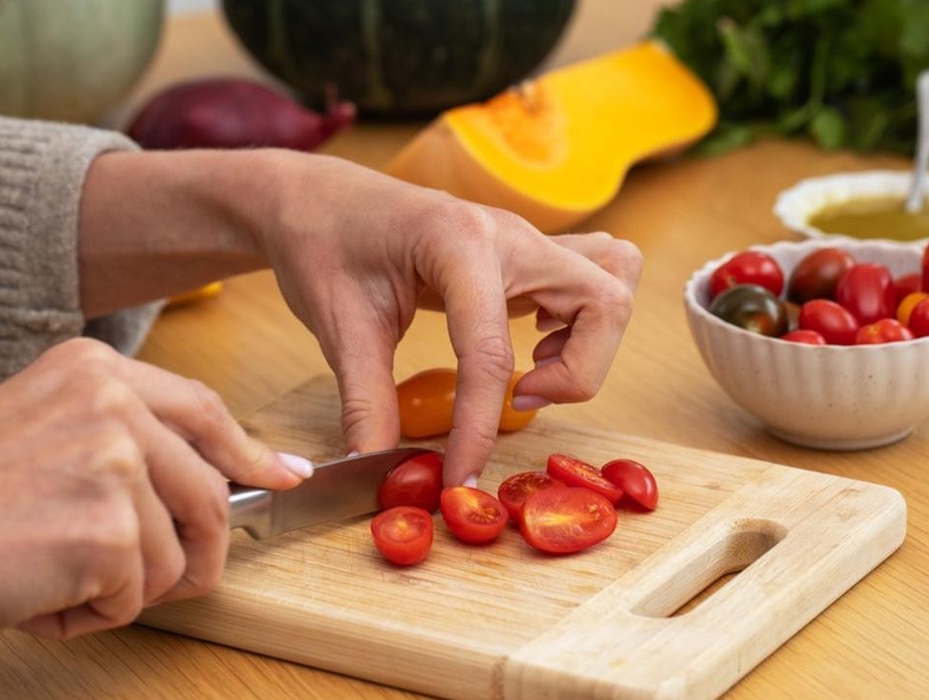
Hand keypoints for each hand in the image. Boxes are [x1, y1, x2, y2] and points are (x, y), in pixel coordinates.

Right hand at [0, 339, 308, 653]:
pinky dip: (98, 613)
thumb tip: (217, 474)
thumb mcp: (39, 432)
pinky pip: (142, 591)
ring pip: (180, 550)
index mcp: (93, 369)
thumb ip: (123, 439)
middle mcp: (111, 400)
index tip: (283, 475)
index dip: (249, 452)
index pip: (203, 410)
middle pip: (210, 490)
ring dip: (132, 587)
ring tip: (62, 581)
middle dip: (201, 550)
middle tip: (178, 581)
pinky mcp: (110, 526)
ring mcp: (115, 459)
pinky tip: (45, 596)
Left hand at [77, 149, 639, 486]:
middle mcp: (506, 234)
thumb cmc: (323, 243)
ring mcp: (522, 238)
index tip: (461, 475)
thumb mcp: (338, 325)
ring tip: (532, 368)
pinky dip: (581, 321)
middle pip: (603, 300)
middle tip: (520, 398)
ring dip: (590, 340)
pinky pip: (591, 277)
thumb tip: (380, 468)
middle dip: (579, 370)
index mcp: (456, 242)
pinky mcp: (523, 252)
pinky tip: (531, 344)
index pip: (491, 349)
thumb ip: (366, 400)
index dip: (480, 426)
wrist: (315, 197)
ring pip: (613, 280)